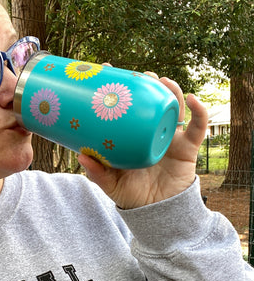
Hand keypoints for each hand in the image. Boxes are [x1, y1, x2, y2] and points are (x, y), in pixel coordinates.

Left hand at [77, 75, 207, 208]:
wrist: (156, 212)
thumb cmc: (131, 194)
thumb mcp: (110, 183)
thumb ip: (97, 172)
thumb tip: (80, 154)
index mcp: (134, 134)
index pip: (128, 105)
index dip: (122, 86)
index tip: (108, 68)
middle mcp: (152, 130)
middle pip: (153, 100)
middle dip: (149, 83)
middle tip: (140, 76)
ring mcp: (171, 136)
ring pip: (175, 106)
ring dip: (171, 90)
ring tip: (162, 81)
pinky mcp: (188, 146)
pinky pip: (198, 126)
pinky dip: (199, 111)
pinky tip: (192, 99)